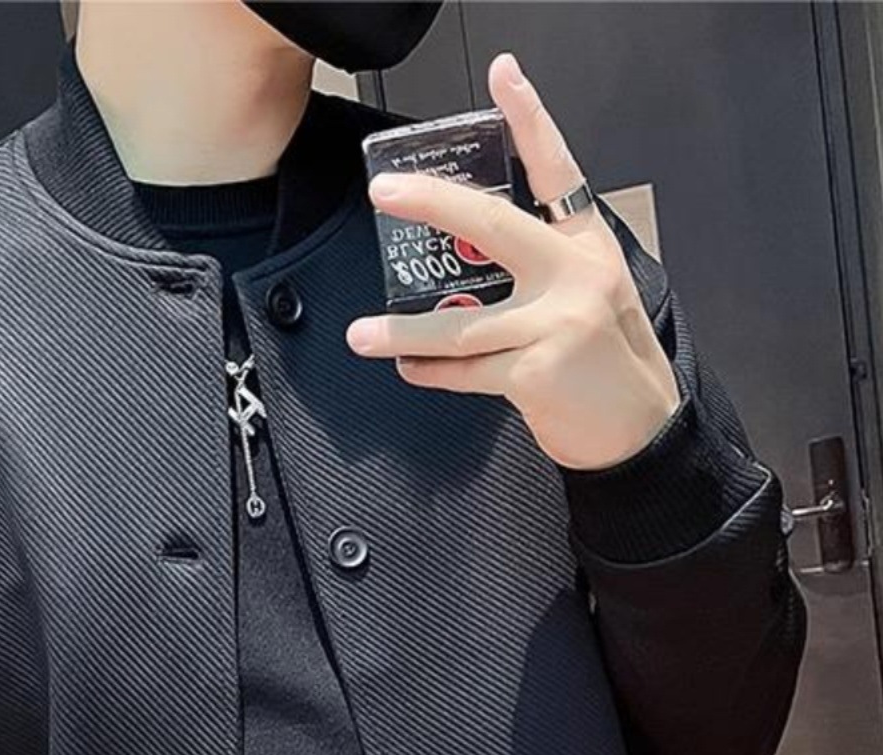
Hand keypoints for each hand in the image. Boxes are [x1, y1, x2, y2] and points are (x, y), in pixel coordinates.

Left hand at [346, 52, 681, 471]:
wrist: (640, 430)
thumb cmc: (608, 363)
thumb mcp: (589, 297)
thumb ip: (540, 271)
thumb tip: (464, 263)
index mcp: (587, 246)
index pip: (557, 169)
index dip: (529, 118)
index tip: (503, 74)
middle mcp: (574, 275)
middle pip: (490, 224)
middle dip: (430, 204)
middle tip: (384, 192)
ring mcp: (555, 322)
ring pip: (459, 322)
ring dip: (402, 331)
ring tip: (364, 333)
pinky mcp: (535, 370)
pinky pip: (467, 370)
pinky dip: (433, 372)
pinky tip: (410, 369)